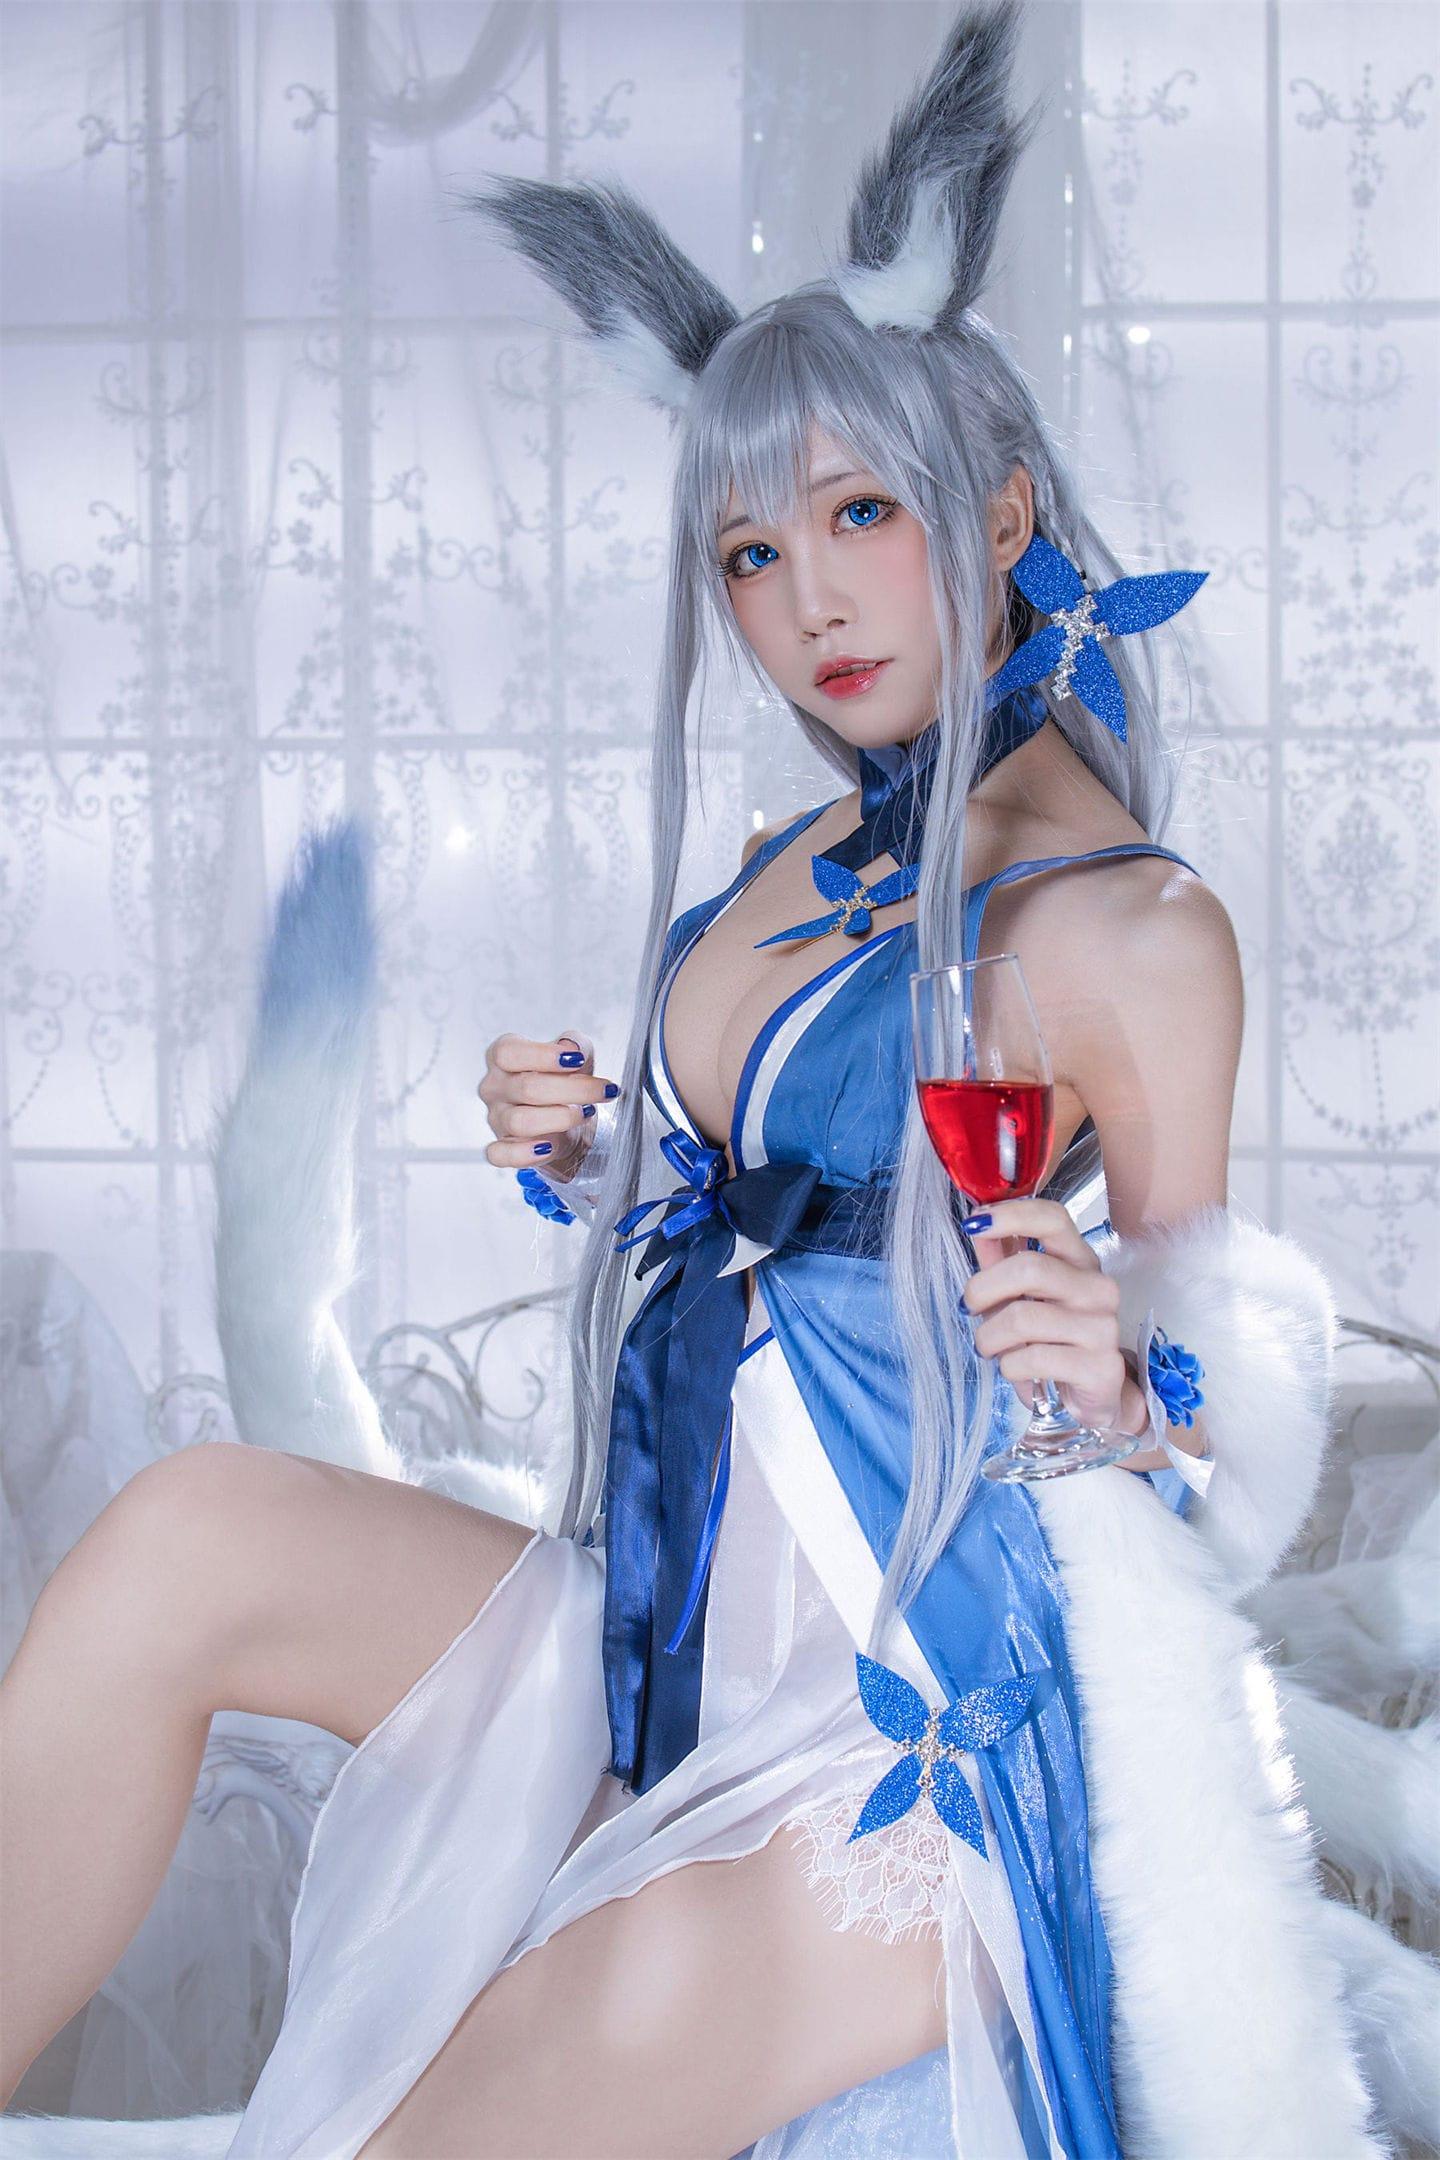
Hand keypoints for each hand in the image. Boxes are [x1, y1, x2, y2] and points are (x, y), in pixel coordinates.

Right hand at [478, 1029, 617, 1181]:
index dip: (543, 1056)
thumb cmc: (565, 1081)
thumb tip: (572, 1049)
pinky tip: (550, 1146)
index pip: (508, 1052)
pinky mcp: (501, 1148)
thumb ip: (575, 1045)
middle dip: (572, 1089)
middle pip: (526, 1088)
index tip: (577, 1060)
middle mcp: (494, 1087)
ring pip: (520, 1122)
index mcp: (503, 1057)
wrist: (570, 1120)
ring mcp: (495, 1119)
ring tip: (586, 1113)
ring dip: (561, 1118)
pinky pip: (502, 1154)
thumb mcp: (576, 1055)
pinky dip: (525, 1154)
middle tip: (603, 1090)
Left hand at [960, 1195, 1150, 1453]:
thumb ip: (1001, 1260)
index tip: (973, 1224)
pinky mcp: (1101, 1366)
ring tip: (990, 1346)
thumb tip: (977, 1226)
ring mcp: (1103, 1326)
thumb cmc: (1050, 1339)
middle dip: (983, 1289)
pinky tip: (1017, 1369)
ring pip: (1023, 1318)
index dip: (1011, 1215)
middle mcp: (1097, 1287)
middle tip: (971, 1308)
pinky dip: (1010, 1367)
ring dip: (990, 1337)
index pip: (1053, 1219)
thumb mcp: (1022, 1296)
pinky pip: (1032, 1358)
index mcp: (1079, 1260)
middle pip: (1029, 1268)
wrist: (1090, 1395)